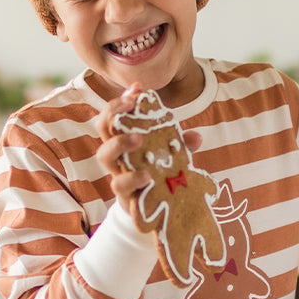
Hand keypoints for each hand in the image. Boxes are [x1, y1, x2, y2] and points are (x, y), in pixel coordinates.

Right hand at [95, 83, 202, 216]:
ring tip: (138, 139)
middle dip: (113, 113)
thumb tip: (196, 137)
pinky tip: (147, 176)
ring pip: (104, 156)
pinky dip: (133, 179)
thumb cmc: (159, 175)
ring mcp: (117, 173)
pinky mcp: (123, 194)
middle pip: (102, 129)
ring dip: (119, 143)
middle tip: (130, 105)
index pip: (116, 114)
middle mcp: (116, 155)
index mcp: (124, 140)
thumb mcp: (171, 156)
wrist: (154, 210)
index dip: (122, 100)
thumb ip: (180, 145)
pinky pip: (120, 185)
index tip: (137, 88)